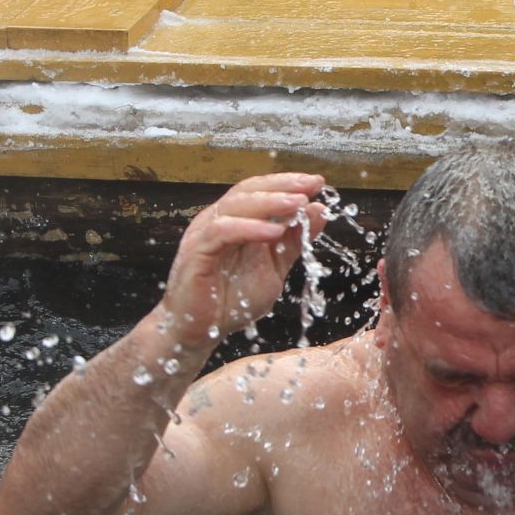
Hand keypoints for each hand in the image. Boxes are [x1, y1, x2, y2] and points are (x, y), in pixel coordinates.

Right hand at [157, 173, 327, 346]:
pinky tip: (275, 232)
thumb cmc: (232, 300)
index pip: (260, 191)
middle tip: (311, 185)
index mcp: (235, 221)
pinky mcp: (197, 252)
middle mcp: (218, 221)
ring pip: (236, 205)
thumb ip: (294, 241)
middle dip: (282, 185)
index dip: (287, 184)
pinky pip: (222, 232)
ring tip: (298, 204)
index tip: (317, 183)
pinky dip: (249, 228)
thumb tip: (318, 210)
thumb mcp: (273, 268)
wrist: (201, 331)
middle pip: (248, 190)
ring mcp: (204, 234)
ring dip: (270, 202)